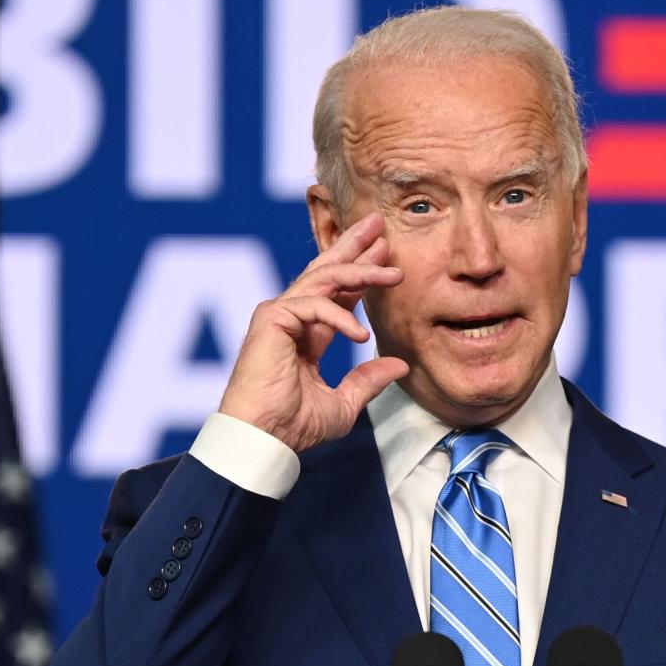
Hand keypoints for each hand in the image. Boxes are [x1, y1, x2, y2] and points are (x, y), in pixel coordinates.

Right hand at [218, 213, 408, 452]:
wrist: (265, 439)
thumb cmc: (294, 426)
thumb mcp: (344, 403)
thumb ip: (368, 381)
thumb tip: (400, 366)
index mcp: (306, 334)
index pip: (337, 294)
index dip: (361, 274)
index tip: (386, 258)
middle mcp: (291, 318)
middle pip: (327, 271)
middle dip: (354, 247)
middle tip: (378, 225)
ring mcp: (279, 314)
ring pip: (325, 279)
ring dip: (361, 271)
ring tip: (393, 273)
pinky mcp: (271, 318)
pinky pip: (313, 304)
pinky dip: (340, 316)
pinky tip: (360, 335)